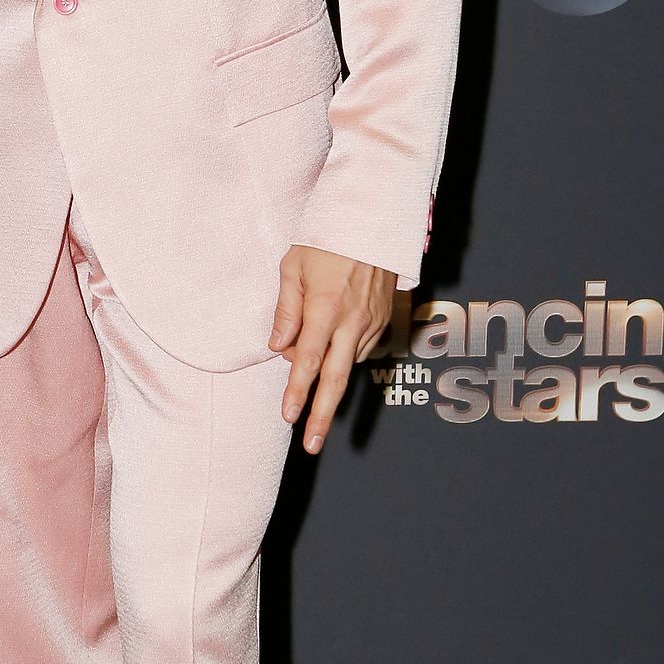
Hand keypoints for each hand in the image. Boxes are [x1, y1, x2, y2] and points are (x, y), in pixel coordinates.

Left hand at [270, 245, 394, 455]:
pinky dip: (343, 353)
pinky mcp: (385, 319)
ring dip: (328, 377)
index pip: (308, 361)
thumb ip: (285, 311)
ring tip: (310, 378)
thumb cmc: (327, 237)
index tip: (288, 417)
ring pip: (348, 364)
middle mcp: (353, 320)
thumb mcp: (293, 267)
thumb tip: (278, 349)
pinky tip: (333, 342)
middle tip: (311, 444)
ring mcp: (373, 322)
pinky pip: (360, 348)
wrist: (375, 218)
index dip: (297, 392)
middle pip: (336, 379)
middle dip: (321, 415)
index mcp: (325, 308)